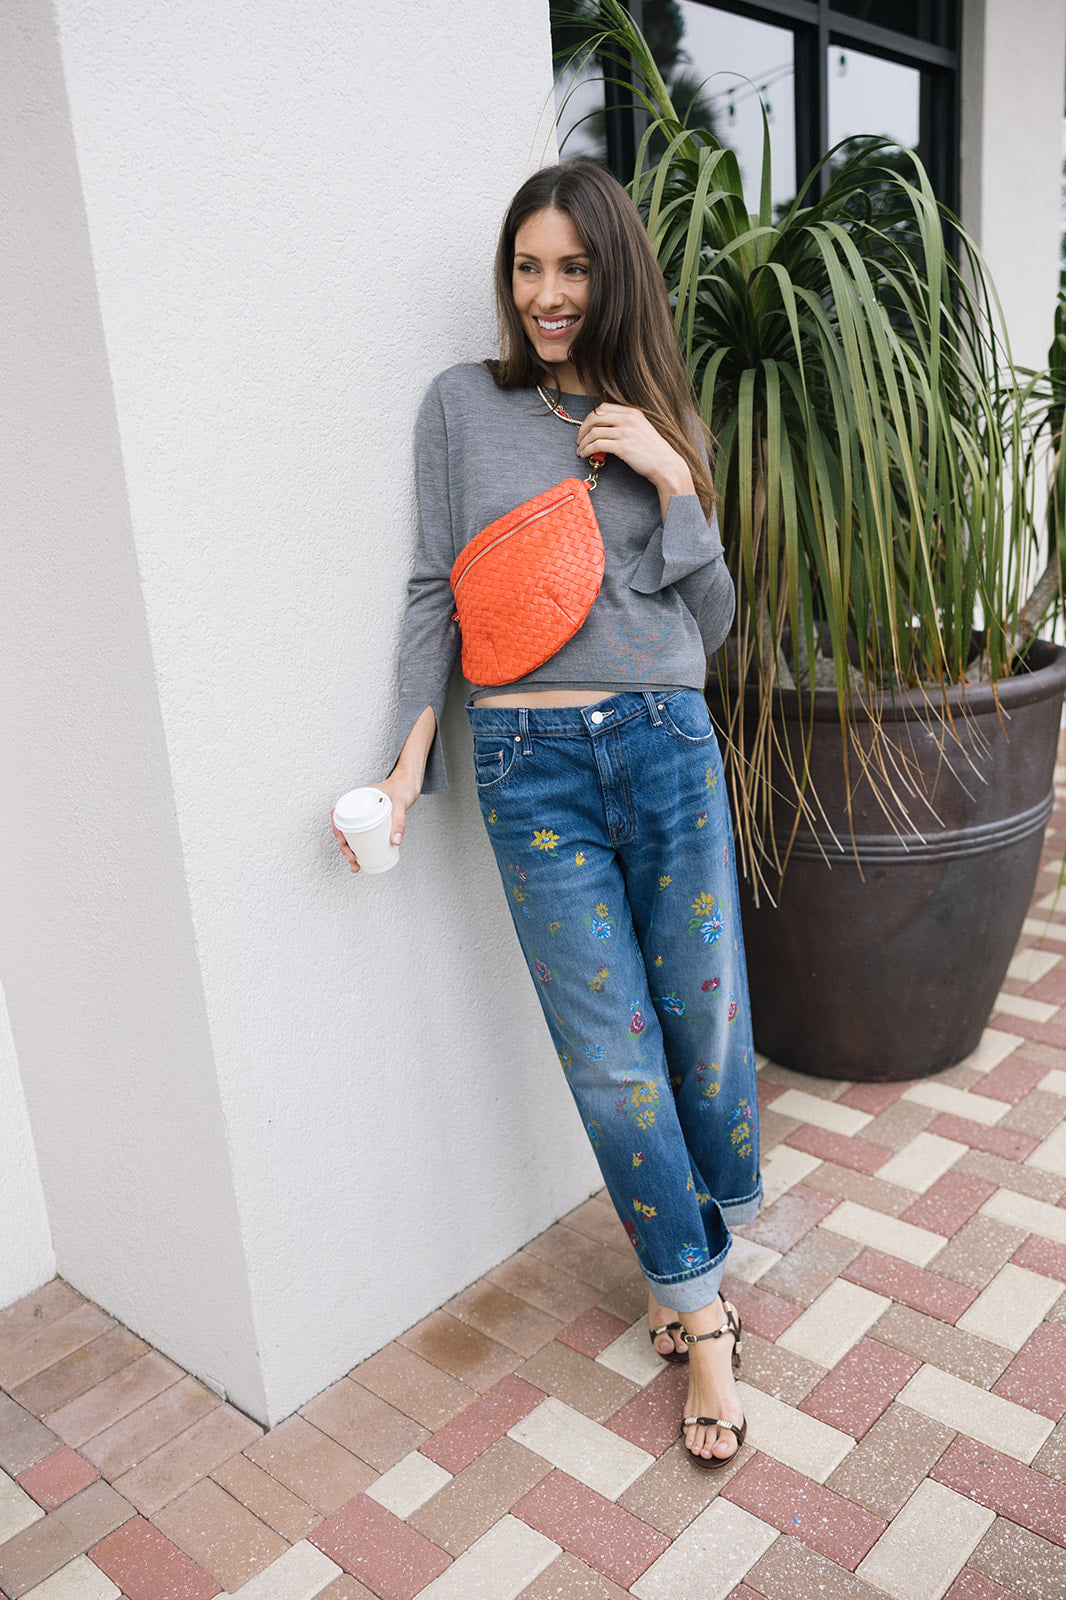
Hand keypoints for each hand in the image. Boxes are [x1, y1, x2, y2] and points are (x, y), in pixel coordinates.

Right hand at [331, 773, 420, 874]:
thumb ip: (398, 822)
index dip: (337, 829)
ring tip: (355, 865)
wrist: (409, 783)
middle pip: (344, 829)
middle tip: (352, 858)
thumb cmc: (401, 787)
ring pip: (352, 835)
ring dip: (350, 850)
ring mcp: (364, 816)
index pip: (339, 814)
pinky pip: (362, 835)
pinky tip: (361, 859)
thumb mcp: (400, 803)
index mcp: (358, 799)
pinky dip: (360, 847)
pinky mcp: (372, 822)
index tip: (343, 841)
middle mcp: (358, 808)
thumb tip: (395, 841)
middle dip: (344, 847)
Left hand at [576, 403, 693, 499]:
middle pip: (595, 417)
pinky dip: (587, 450)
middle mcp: (628, 419)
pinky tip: (584, 455)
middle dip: (583, 428)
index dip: (590, 417)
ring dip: (583, 442)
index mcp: (632, 412)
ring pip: (594, 432)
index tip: (586, 427)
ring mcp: (626, 432)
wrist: (665, 464)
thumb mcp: (641, 428)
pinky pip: (597, 445)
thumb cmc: (653, 450)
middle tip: (580, 439)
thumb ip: (625, 423)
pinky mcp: (623, 447)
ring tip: (580, 450)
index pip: (603, 407)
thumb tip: (604, 427)